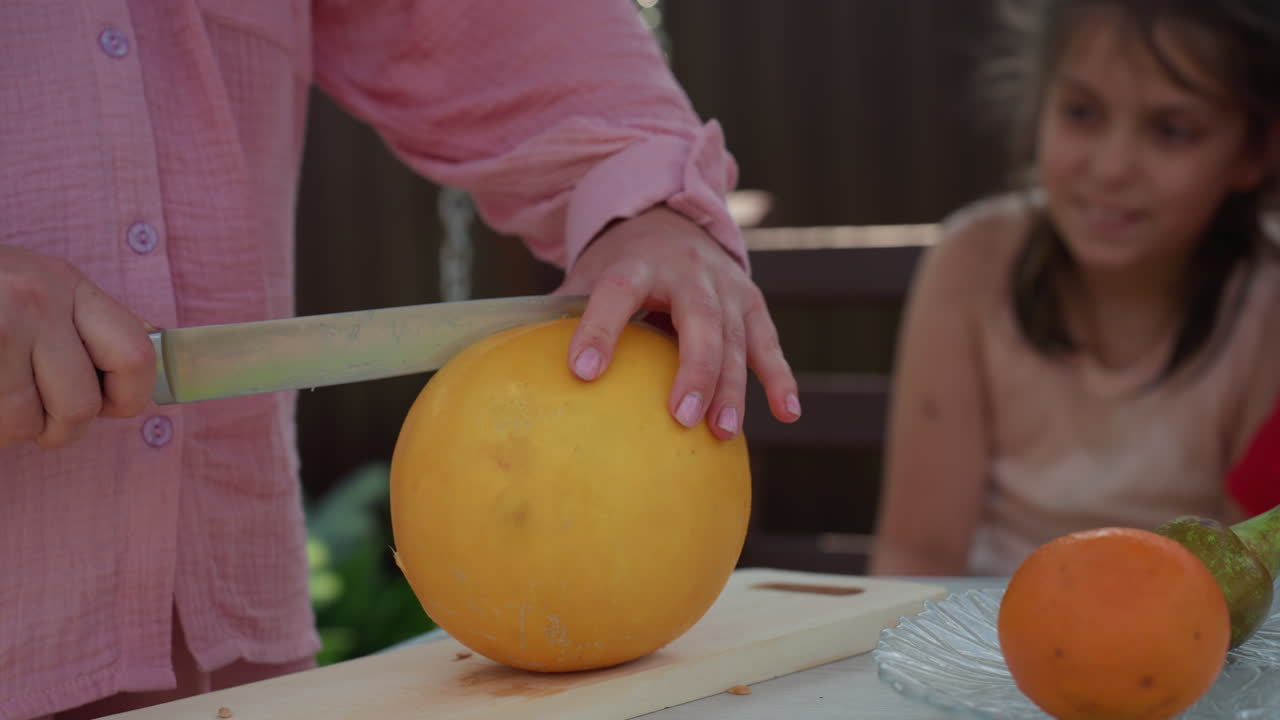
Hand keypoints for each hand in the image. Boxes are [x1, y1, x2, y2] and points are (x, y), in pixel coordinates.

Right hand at [0, 246, 155, 448]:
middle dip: (60, 429)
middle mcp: (35, 300)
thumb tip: (147, 366)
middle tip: (38, 420)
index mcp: (67, 283)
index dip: (129, 398)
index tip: (107, 406)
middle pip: (79, 404)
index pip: (135, 356)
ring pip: (25, 423)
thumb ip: (86, 323)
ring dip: (10, 431)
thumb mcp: (37, 286)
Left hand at [556, 206, 799, 439]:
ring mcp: (725, 285)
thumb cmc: (620, 264)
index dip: (601, 329)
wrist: (671, 217)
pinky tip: (787, 412)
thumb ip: (563, 314)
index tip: (584, 372)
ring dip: (732, 386)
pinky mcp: (751, 301)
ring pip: (736, 337)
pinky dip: (779, 377)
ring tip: (722, 432)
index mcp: (636, 263)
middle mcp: (688, 271)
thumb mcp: (589, 274)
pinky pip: (768, 342)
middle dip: (694, 368)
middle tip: (682, 415)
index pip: (617, 291)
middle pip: (697, 319)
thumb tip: (515, 368)